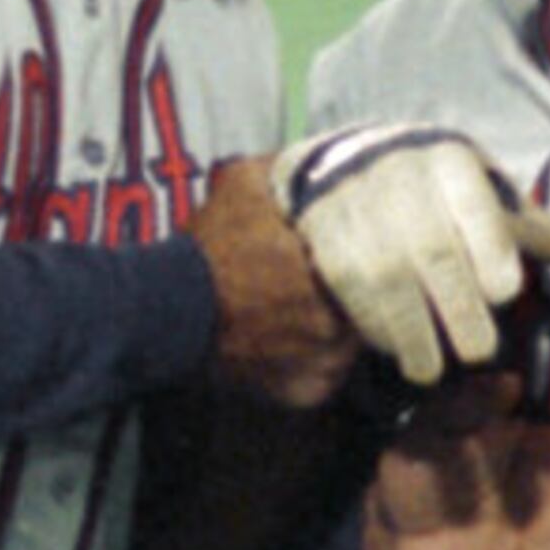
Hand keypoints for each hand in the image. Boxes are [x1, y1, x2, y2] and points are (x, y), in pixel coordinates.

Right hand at [186, 156, 362, 410]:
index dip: (376, 255)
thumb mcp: (244, 184)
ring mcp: (323, 363)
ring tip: (307, 309)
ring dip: (341, 327)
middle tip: (329, 278)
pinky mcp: (307, 393)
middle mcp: (334, 323)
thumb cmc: (208, 248)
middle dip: (360, 292)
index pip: (383, 265)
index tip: (363, 247)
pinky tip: (293, 340)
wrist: (166, 313)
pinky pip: (330, 373)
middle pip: (373, 305)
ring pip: (354, 342)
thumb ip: (292, 167)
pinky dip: (319, 360)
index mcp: (329, 267)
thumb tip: (332, 157)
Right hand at [278, 125, 549, 384]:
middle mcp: (403, 178)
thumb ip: (537, 230)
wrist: (344, 169)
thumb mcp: (487, 197)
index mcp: (452, 163)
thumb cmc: (438, 193)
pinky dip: (374, 324)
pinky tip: (395, 348)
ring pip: (387, 276)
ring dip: (411, 330)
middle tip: (479, 349)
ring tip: (432, 369)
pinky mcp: (325, 237)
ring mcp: (359, 207)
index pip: (476, 204)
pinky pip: (351, 287)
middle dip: (457, 305)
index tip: (505, 291)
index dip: (490, 247)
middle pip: (434, 249)